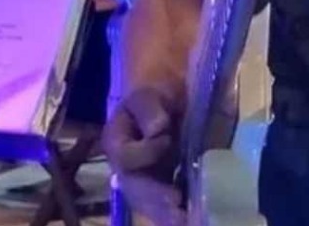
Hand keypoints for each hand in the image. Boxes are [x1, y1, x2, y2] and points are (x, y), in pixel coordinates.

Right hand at [102, 87, 183, 225]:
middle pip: (134, 189)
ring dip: (165, 214)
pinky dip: (174, 216)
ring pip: (147, 205)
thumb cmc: (155, 97)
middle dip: (155, 199)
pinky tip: (192, 218)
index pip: (124, 156)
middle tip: (177, 205)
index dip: (144, 151)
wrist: (167, 105)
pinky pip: (162, 209)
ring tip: (186, 219)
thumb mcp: (149, 95)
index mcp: (116, 142)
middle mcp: (124, 169)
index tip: (167, 139)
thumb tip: (157, 129)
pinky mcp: (159, 192)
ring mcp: (141, 183)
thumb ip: (148, 109)